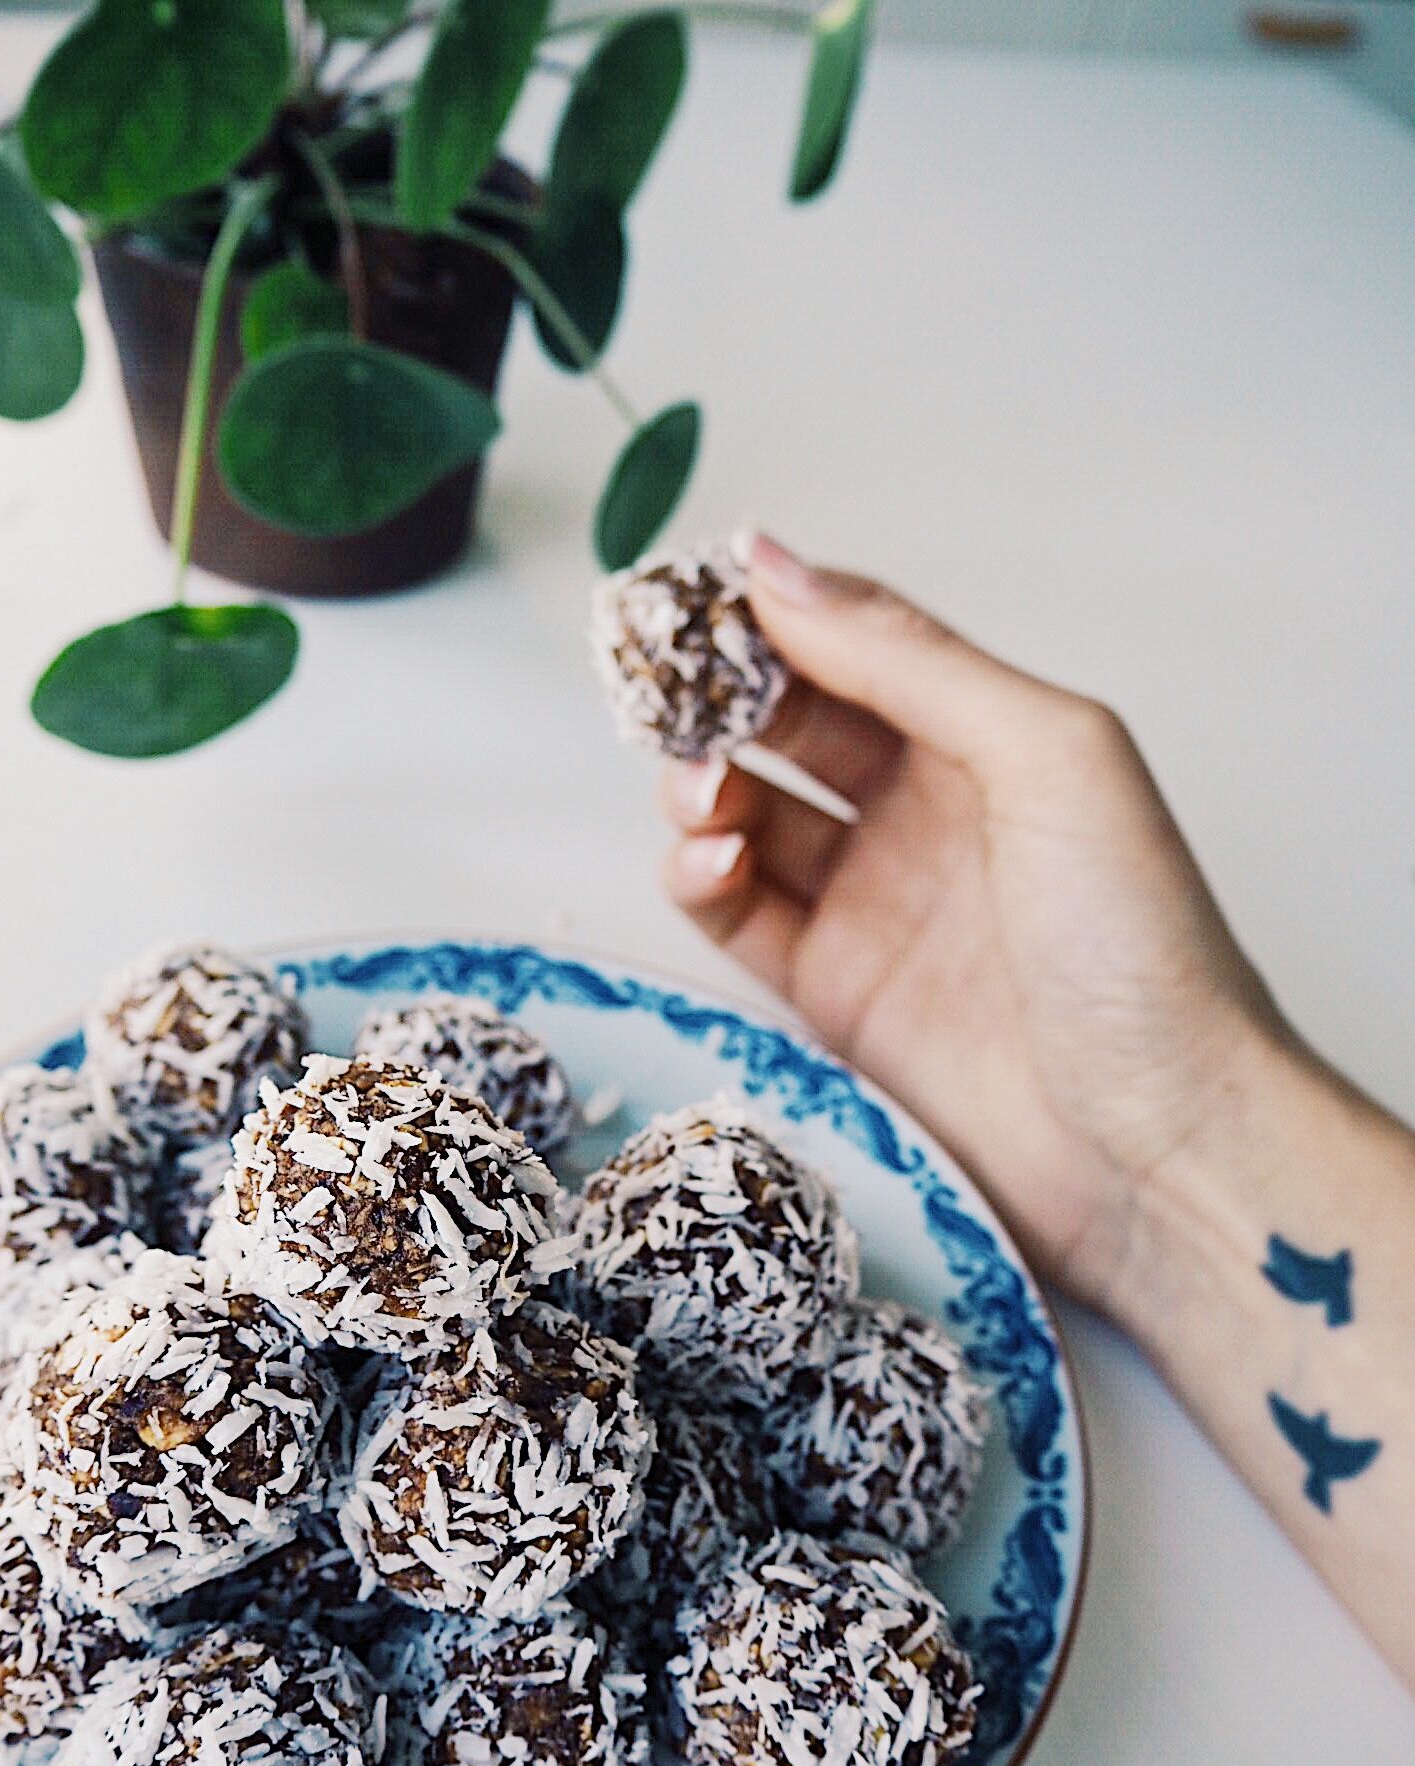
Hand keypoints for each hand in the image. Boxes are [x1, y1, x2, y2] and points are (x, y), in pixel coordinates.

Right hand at [660, 534, 1286, 1318]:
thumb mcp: (1045, 757)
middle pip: (789, 723)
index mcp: (990, 737)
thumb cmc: (1140, 950)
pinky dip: (701, 875)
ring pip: (749, 813)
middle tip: (665, 688)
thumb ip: (909, 659)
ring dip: (701, 785)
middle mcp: (929, 811)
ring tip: (700, 789)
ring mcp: (876, 902)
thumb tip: (780, 568)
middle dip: (720, 698)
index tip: (694, 590)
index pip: (859, 643)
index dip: (776, 613)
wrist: (1154, 1143)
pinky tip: (710, 857)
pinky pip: (737, 912)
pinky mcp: (834, 992)